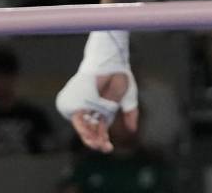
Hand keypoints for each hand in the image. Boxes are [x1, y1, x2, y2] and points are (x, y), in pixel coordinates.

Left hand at [56, 31, 138, 151]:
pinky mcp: (80, 102)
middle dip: (96, 141)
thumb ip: (130, 114)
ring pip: (84, 127)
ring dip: (88, 137)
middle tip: (103, 148)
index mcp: (102, 110)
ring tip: (95, 144)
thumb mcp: (128, 99)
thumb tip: (132, 130)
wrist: (113, 64)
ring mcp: (86, 106)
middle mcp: (92, 110)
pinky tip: (89, 136)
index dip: (103, 140)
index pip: (100, 129)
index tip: (108, 148)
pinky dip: (83, 128)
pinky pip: (79, 119)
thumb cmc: (120, 77)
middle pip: (91, 130)